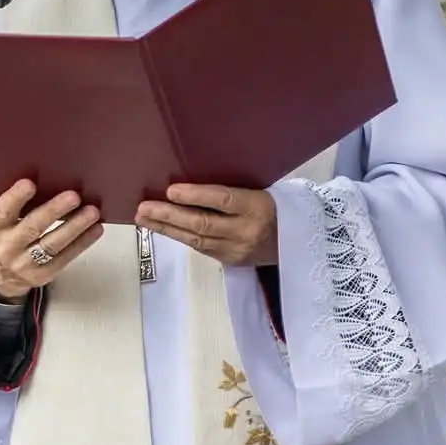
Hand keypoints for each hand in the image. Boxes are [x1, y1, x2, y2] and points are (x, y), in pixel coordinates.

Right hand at [0, 179, 103, 301]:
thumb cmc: (6, 237)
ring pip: (52, 244)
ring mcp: (24, 264)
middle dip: (54, 211)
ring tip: (92, 212)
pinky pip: (65, 257)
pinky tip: (95, 229)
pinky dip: (82, 242)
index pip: (3, 212)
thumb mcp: (1, 223)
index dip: (16, 198)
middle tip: (74, 196)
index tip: (30, 183)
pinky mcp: (42, 275)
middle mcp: (6, 247)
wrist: (0, 275)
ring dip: (75, 227)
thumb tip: (48, 182)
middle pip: (32, 228)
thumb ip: (16, 206)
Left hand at [136, 184, 277, 266]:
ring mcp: (238, 249)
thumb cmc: (274, 206)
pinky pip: (201, 248)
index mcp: (257, 206)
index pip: (223, 200)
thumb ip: (230, 191)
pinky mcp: (232, 261)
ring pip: (197, 239)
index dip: (196, 196)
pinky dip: (179, 237)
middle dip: (169, 215)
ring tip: (144, 218)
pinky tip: (162, 228)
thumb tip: (188, 183)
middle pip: (203, 223)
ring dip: (166, 228)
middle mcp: (247, 230)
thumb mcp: (259, 191)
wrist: (301, 241)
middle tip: (144, 207)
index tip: (170, 190)